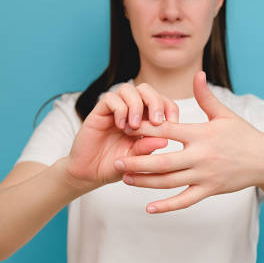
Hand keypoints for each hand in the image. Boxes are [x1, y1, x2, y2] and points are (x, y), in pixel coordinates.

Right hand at [64, 82, 179, 187]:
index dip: (170, 108)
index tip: (174, 124)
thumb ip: (147, 149)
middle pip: (146, 90)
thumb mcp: (136, 161)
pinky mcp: (99, 112)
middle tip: (156, 122)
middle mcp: (130, 110)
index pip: (162, 102)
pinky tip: (121, 126)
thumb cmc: (115, 166)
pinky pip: (110, 99)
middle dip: (155, 102)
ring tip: (135, 126)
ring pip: (129, 89)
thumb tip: (165, 140)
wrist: (90, 173)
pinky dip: (119, 109)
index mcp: (145, 120)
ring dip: (136, 105)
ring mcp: (114, 110)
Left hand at [114, 71, 263, 212]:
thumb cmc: (243, 135)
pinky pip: (184, 200)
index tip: (125, 127)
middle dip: (137, 162)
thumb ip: (206, 97)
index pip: (167, 131)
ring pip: (169, 182)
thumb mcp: (224, 114)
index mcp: (201, 134)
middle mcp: (200, 156)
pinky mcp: (210, 190)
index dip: (145, 129)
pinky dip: (167, 206)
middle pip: (162, 161)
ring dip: (145, 182)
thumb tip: (197, 74)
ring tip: (125, 179)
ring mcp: (204, 175)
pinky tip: (149, 208)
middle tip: (117, 160)